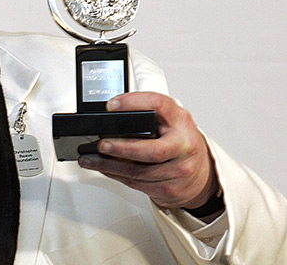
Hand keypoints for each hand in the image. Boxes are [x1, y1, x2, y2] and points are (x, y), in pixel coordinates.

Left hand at [78, 92, 218, 209]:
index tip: (112, 105)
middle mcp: (183, 145)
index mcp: (180, 121)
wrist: (201, 173)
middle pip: (151, 151)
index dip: (134, 102)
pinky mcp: (169, 189)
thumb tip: (112, 112)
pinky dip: (116, 176)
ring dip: (109, 166)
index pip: (159, 105)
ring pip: (138, 171)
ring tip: (90, 159)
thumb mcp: (170, 120)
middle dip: (121, 148)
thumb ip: (148, 113)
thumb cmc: (180, 142)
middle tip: (100, 144)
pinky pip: (137, 184)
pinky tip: (103, 169)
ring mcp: (178, 170)